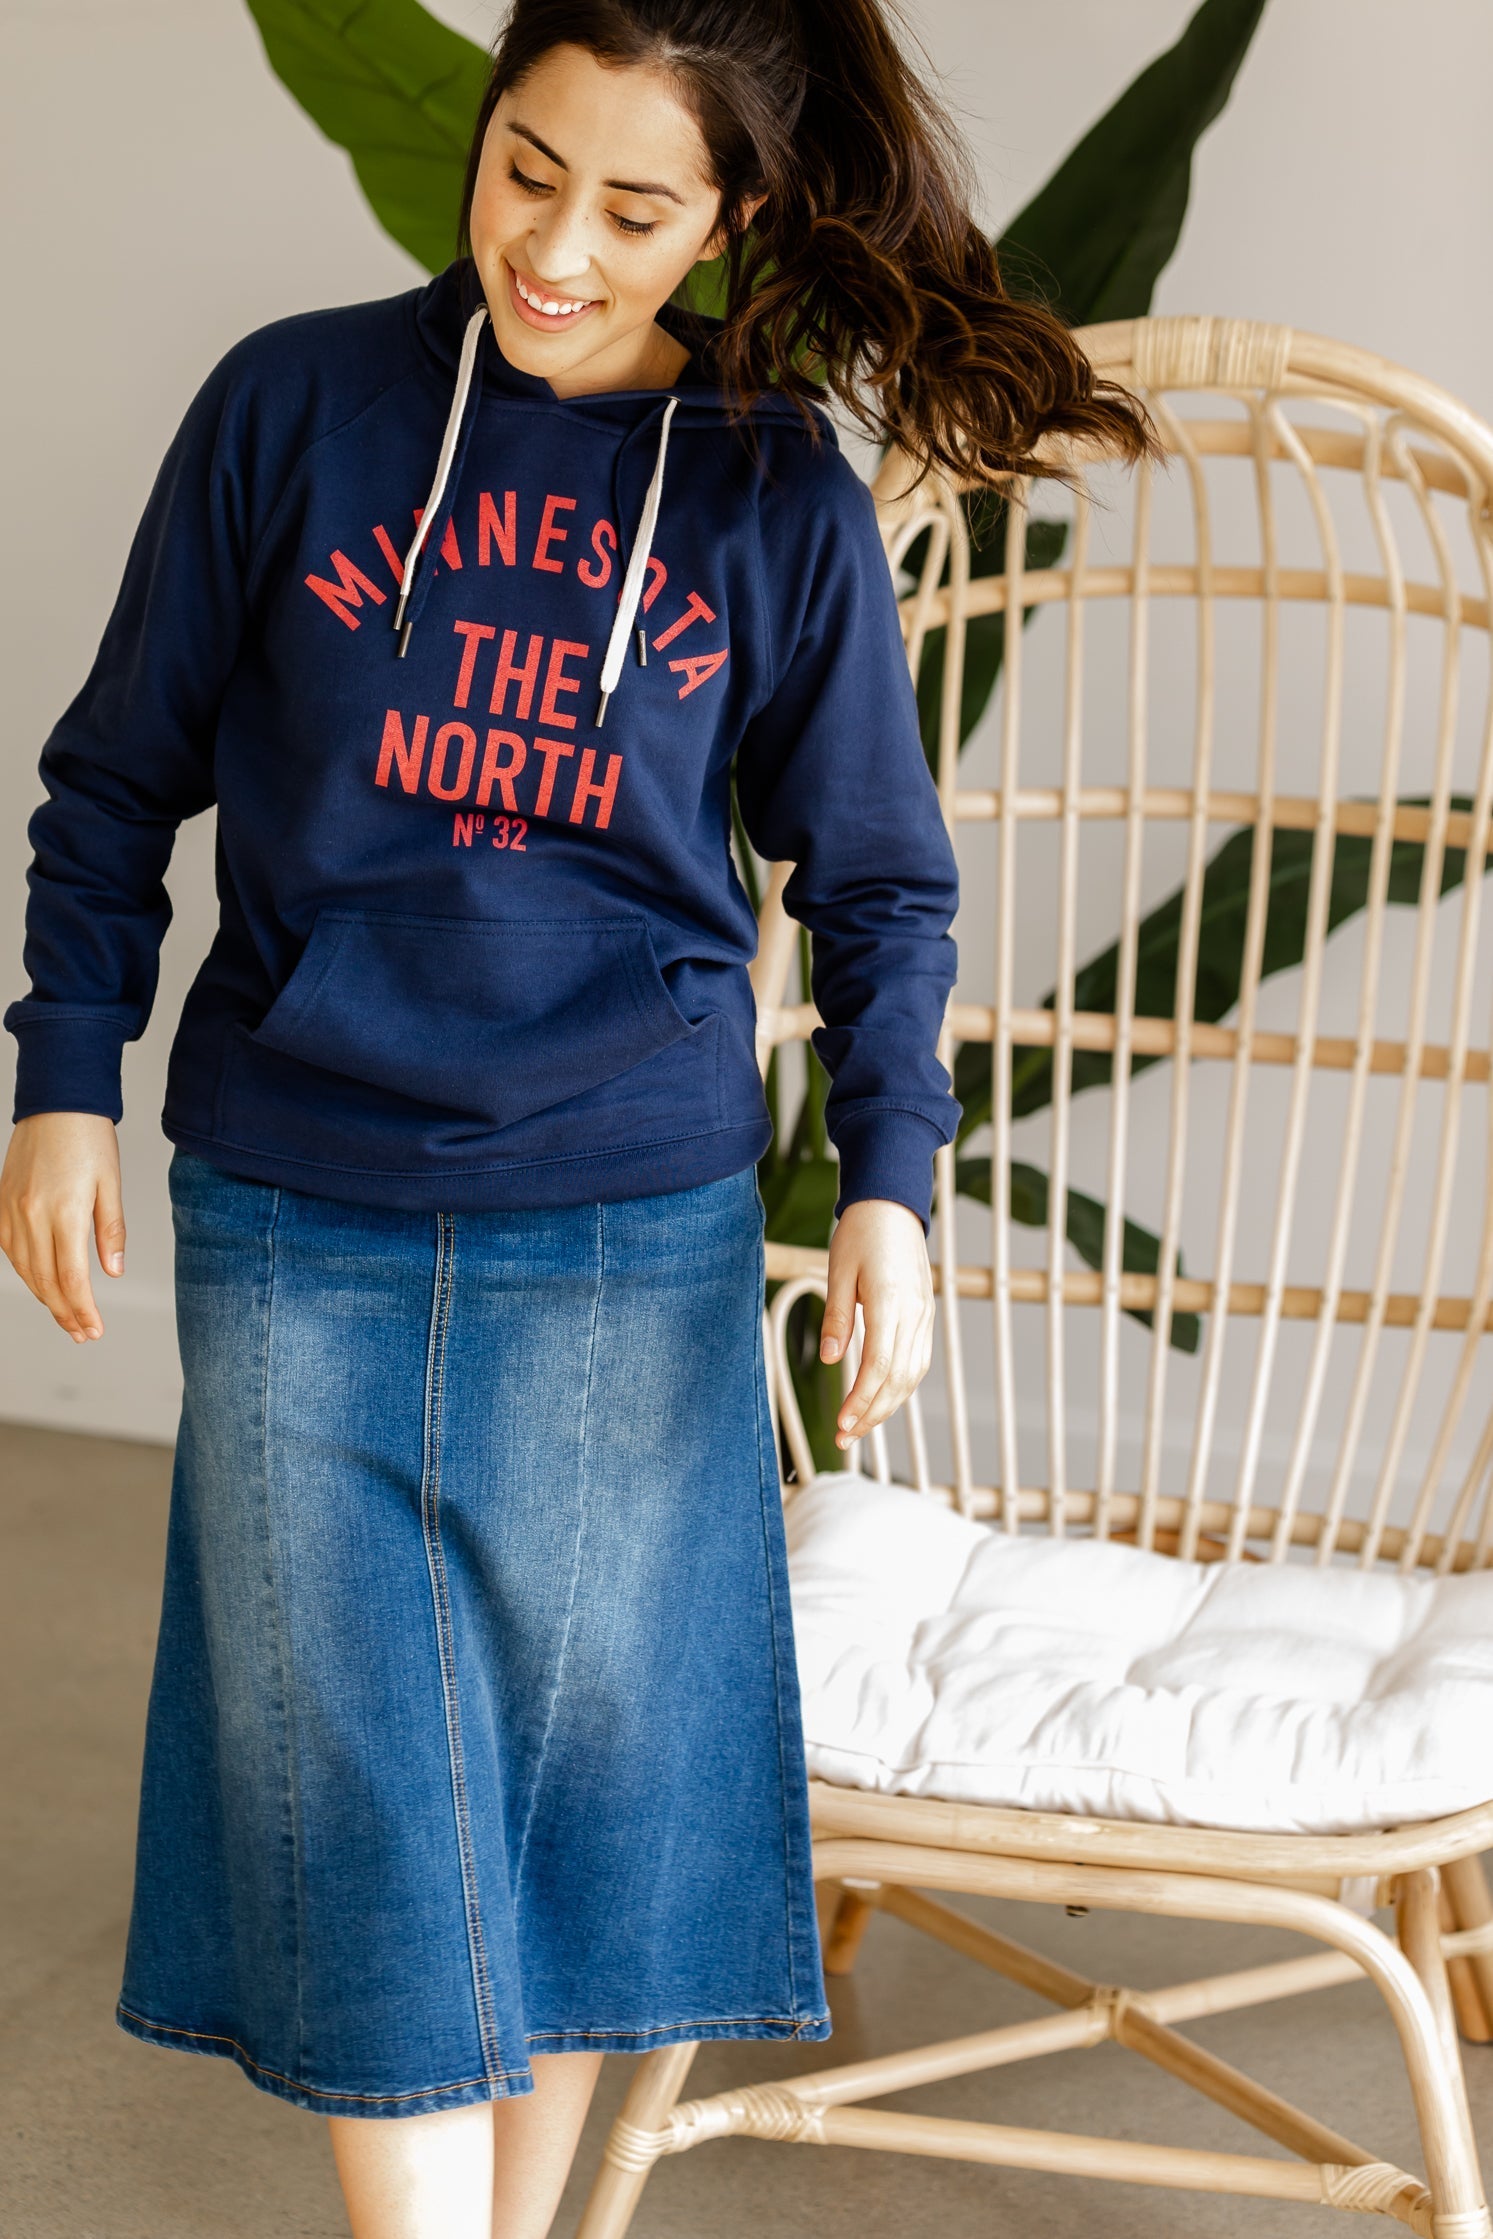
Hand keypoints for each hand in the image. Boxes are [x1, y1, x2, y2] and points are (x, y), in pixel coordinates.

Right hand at [0, 1112, 125, 1341]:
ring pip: (25, 1269)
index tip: (93, 1329)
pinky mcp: (2, 1203)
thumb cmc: (89, 1139)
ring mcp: (12, 1210)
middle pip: (46, 1281)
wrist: (56, 1104)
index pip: (72, 1278)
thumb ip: (110, 1230)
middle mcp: (32, 1215)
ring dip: (45, 1297)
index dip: (82, 1310)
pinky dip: (25, 1272)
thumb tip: (113, 1271)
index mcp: (64, 1213)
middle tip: (81, 1333)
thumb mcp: (111, 1184)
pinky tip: (41, 1283)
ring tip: (65, 1317)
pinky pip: (10, 1249)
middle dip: (65, 1312)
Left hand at [819, 1197, 934, 1449]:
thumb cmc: (861, 1233)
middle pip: (899, 1379)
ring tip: (861, 1426)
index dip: (862, 1400)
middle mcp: (915, 1313)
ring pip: (913, 1375)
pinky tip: (881, 1398)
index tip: (842, 1424)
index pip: (880, 1366)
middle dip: (873, 1413)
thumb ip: (835, 1317)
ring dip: (888, 1405)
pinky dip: (901, 1386)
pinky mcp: (926, 1314)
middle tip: (845, 1438)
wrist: (893, 1205)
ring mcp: (925, 1315)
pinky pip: (918, 1360)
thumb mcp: (838, 1271)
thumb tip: (829, 1360)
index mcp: (890, 1301)